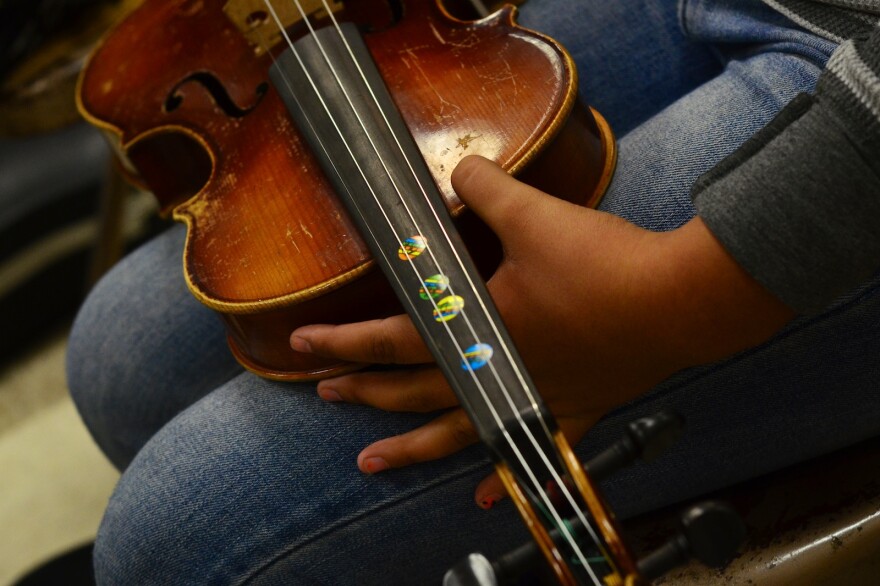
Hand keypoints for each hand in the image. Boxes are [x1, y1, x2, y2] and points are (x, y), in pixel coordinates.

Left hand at [290, 155, 792, 507]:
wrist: (678, 303)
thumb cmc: (603, 265)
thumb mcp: (535, 215)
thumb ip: (486, 188)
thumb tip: (458, 170)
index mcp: (478, 329)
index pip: (392, 338)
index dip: (343, 341)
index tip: (302, 347)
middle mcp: (494, 373)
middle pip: (412, 391)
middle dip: (363, 392)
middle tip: (325, 393)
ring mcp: (531, 398)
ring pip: (455, 433)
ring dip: (409, 449)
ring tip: (371, 464)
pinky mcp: (573, 408)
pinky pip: (530, 448)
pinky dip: (504, 478)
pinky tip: (485, 500)